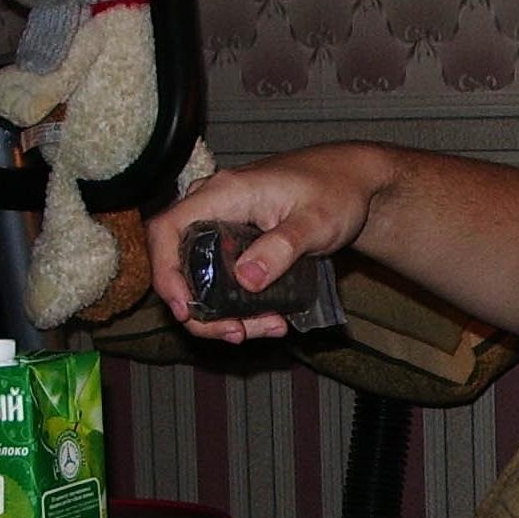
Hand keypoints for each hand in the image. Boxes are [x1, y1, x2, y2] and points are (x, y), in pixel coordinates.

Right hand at [144, 145, 387, 343]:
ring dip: (224, 314)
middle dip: (202, 310)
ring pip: (202, 278)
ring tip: (269, 327)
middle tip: (238, 333)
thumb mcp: (315, 222)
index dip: (165, 273)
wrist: (352, 184)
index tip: (185, 310)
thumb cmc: (336, 191)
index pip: (167, 230)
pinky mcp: (233, 242)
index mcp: (224, 193)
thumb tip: (246, 280)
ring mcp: (221, 225)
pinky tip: (271, 319)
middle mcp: (213, 207)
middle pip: (179, 264)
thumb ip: (281, 248)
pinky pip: (221, 279)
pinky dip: (239, 306)